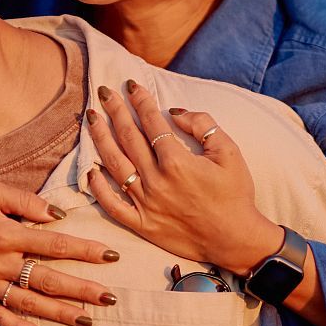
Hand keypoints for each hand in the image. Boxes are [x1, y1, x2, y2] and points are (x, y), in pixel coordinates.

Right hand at [0, 159, 118, 325]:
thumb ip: (25, 201)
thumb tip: (58, 214)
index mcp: (6, 234)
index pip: (55, 245)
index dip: (85, 251)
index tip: (111, 256)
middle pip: (49, 280)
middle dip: (82, 290)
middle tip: (110, 299)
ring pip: (29, 303)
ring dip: (60, 313)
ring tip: (87, 320)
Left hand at [85, 79, 281, 276]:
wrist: (235, 240)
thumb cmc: (235, 194)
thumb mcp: (229, 152)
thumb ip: (203, 125)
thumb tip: (174, 113)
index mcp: (177, 161)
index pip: (151, 123)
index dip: (140, 101)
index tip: (131, 86)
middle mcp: (156, 180)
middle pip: (128, 138)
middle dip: (115, 111)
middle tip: (103, 92)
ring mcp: (146, 203)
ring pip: (115, 165)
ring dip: (101, 139)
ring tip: (91, 119)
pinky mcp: (142, 224)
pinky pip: (112, 205)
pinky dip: (98, 188)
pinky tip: (90, 170)